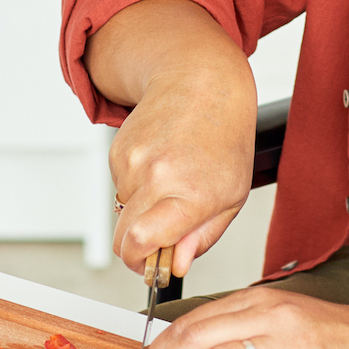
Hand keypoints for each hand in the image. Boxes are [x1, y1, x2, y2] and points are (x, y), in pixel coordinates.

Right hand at [91, 0, 259, 275]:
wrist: (201, 83)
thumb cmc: (224, 139)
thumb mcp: (231, 197)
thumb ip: (201, 237)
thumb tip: (174, 264)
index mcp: (191, 192)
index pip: (142, 241)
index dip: (140, 263)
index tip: (152, 266)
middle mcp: (157, 176)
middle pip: (122, 238)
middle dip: (137, 247)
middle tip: (162, 236)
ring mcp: (133, 161)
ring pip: (122, 212)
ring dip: (142, 209)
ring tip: (172, 182)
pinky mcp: (117, 150)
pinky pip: (120, 187)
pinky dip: (137, 186)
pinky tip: (160, 163)